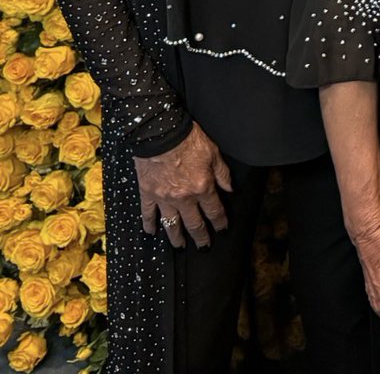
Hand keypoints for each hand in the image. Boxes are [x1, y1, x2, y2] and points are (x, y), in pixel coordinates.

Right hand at [134, 123, 231, 248]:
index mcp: (202, 187)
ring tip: (180, 246)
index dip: (220, 222)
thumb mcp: (213, 152)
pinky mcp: (148, 194)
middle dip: (201, 237)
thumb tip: (230, 189)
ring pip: (172, 224)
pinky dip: (149, 224)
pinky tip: (152, 232)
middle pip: (194, 223)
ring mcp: (164, 198)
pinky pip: (148, 214)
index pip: (214, 210)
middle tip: (204, 247)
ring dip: (177, 238)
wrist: (161, 133)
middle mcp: (184, 197)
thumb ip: (222, 173)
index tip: (222, 229)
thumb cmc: (188, 139)